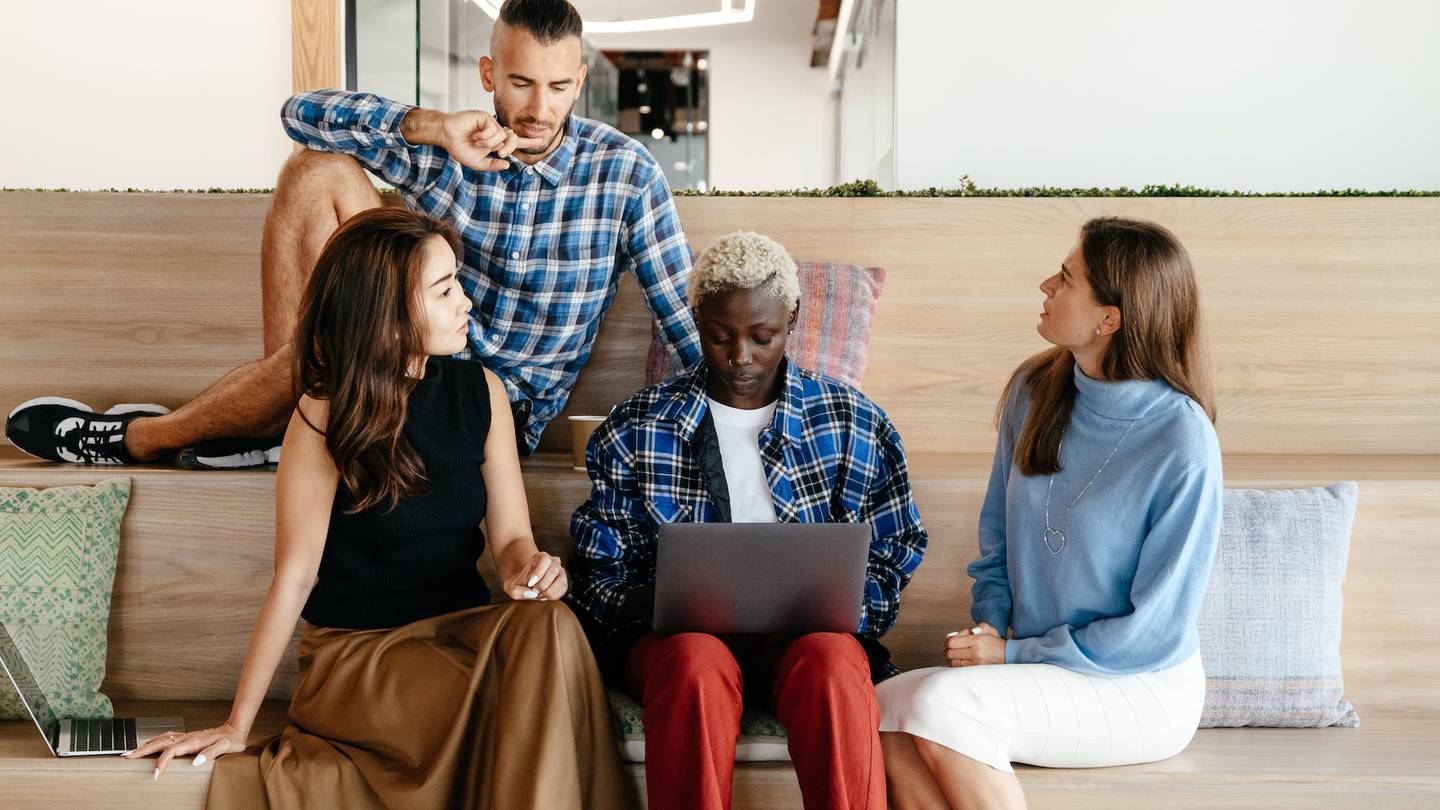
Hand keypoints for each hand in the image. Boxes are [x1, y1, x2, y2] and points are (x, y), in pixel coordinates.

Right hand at [122, 721, 246, 778]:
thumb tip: (196, 761)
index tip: (155, 774)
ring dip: (145, 746)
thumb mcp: (226, 747)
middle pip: (160, 743)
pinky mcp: (187, 736)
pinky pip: (167, 737)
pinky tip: (149, 743)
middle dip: (143, 751)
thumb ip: (212, 753)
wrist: (235, 729)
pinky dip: (155, 741)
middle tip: (127, 758)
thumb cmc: (232, 740)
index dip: (162, 762)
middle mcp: (187, 737)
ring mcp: (186, 736)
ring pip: (161, 739)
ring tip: (131, 752)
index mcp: (194, 742)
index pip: (172, 751)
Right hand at [435, 110, 546, 170]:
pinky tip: (475, 136)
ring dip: (490, 143)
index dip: (529, 142)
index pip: (515, 142)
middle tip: (499, 153)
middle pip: (513, 139)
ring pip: (503, 135)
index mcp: (496, 142)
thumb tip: (508, 164)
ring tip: (477, 143)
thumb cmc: (460, 148)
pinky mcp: (485, 117)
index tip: (542, 140)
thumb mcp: (478, 163)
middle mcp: (496, 132)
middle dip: (509, 148)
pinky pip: (494, 129)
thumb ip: (492, 165)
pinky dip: (485, 136)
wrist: (446, 136)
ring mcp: (491, 123)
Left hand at [504, 551, 567, 600]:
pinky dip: (554, 596)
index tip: (530, 584)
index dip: (538, 573)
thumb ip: (517, 591)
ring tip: (539, 596)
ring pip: (561, 580)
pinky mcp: (563, 583)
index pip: (545, 560)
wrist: (523, 585)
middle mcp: (554, 562)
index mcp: (541, 557)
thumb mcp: (511, 586)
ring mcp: (560, 572)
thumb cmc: (518, 583)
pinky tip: (544, 597)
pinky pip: (563, 589)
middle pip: (554, 570)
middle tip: (534, 591)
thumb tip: (531, 594)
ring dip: (549, 591)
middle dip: (543, 584)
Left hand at [944, 623, 1005, 666]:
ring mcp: (976, 663)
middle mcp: (975, 652)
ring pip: (953, 663)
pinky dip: (956, 665)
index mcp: (976, 640)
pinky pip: (960, 669)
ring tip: (954, 655)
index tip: (949, 641)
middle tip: (949, 649)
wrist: (1009, 655)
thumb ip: (973, 628)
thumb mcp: (988, 629)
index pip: (952, 642)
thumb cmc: (996, 642)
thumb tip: (958, 634)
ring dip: (950, 659)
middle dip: (947, 650)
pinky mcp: (977, 670)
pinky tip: (959, 661)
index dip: (947, 642)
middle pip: (950, 653)